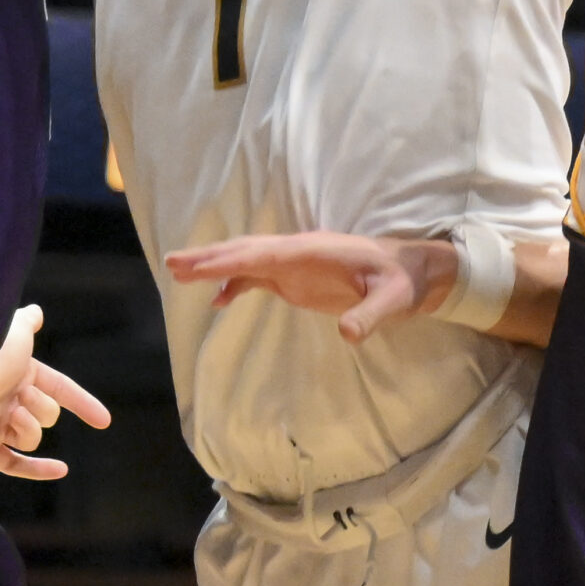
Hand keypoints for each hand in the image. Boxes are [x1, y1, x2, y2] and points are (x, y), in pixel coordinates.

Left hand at [0, 304, 111, 480]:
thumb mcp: (15, 329)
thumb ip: (28, 322)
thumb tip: (36, 312)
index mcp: (17, 373)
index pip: (58, 388)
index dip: (82, 402)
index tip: (104, 421)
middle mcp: (7, 399)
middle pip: (48, 413)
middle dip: (41, 405)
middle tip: (20, 396)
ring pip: (34, 435)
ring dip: (29, 425)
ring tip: (9, 416)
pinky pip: (16, 463)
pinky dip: (38, 469)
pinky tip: (61, 469)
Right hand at [166, 230, 456, 343]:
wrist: (413, 274)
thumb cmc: (403, 283)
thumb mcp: (394, 300)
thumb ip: (372, 316)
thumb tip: (347, 334)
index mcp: (314, 251)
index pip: (265, 254)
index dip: (231, 261)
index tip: (200, 266)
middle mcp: (298, 252)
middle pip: (247, 251)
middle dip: (210, 257)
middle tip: (171, 263)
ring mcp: (296, 264)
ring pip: (247, 259)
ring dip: (215, 265)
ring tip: (178, 272)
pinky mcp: (297, 278)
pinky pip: (258, 276)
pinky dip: (234, 284)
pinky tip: (217, 300)